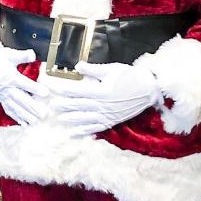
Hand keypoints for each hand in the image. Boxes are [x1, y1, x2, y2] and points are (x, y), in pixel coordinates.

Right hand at [0, 46, 46, 125]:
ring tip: (35, 122)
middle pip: (20, 99)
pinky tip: (23, 124)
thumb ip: (22, 56)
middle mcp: (6, 87)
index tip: (45, 93)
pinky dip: (15, 117)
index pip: (24, 83)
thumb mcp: (10, 54)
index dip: (35, 88)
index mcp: (9, 76)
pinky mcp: (0, 98)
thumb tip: (32, 54)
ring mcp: (2, 94)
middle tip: (43, 114)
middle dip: (32, 107)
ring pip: (15, 107)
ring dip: (25, 115)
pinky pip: (8, 109)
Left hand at [46, 60, 160, 136]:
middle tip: (51, 106)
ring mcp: (108, 115)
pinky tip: (74, 134)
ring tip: (60, 119)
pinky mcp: (112, 121)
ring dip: (72, 119)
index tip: (52, 89)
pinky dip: (85, 132)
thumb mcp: (111, 69)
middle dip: (64, 106)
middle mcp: (103, 105)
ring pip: (85, 119)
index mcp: (101, 91)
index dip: (63, 90)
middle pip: (79, 106)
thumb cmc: (130, 76)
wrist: (149, 89)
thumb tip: (77, 66)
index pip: (77, 91)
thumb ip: (93, 69)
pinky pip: (96, 128)